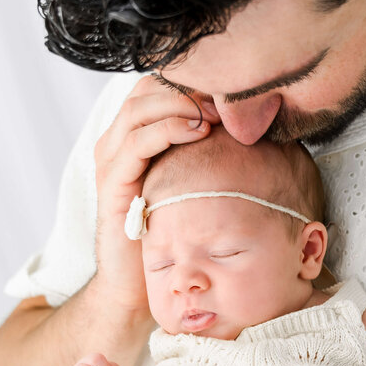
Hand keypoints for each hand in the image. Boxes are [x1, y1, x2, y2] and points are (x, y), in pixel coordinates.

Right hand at [93, 75, 220, 312]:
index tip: (235, 89)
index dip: (196, 80)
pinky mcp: (113, 182)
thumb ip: (209, 152)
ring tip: (219, 112)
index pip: (160, 85)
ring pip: (141, 106)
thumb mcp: (194, 184)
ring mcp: (112, 159)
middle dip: (191, 85)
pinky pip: (137, 141)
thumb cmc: (174, 234)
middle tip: (230, 96)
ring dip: (183, 102)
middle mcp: (117, 141)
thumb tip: (253, 126)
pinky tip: (200, 131)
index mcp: (135, 136)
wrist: (137, 285)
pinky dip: (169, 128)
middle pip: (149, 88)